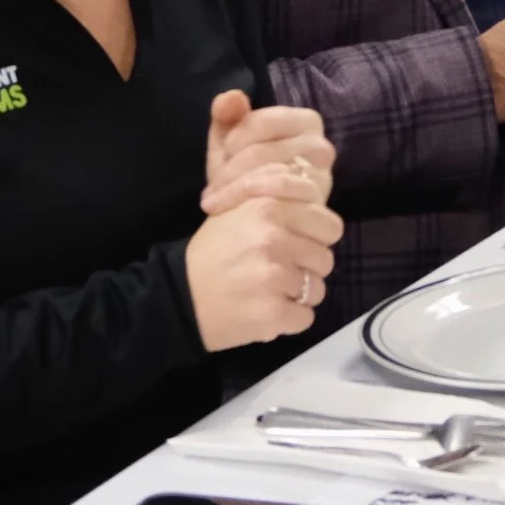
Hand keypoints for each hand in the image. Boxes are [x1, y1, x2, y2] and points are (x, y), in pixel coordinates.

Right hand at [185, 195, 343, 349]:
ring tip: (269, 292)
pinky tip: (265, 311)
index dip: (317, 239)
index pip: (329, 225)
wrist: (175, 298)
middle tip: (281, 271)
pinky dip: (288, 320)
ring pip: (318, 290)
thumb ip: (277, 194)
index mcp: (269, 207)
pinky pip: (305, 318)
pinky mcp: (273, 312)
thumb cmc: (211, 252)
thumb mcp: (238, 209)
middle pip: (326, 259)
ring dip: (298, 296)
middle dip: (308, 268)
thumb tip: (311, 184)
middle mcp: (275, 238)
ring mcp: (275, 276)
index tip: (298, 245)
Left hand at [200, 90, 333, 214]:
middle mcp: (322, 149)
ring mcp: (321, 180)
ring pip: (276, 179)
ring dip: (239, 192)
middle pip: (267, 152)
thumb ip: (227, 116)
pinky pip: (284, 204)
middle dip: (232, 171)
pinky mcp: (319, 209)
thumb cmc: (247, 174)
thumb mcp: (232, 143)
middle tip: (212, 189)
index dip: (237, 137)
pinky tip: (236, 213)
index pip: (265, 121)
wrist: (257, 221)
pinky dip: (254, 207)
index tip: (224, 153)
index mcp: (306, 122)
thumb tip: (231, 97)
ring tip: (216, 203)